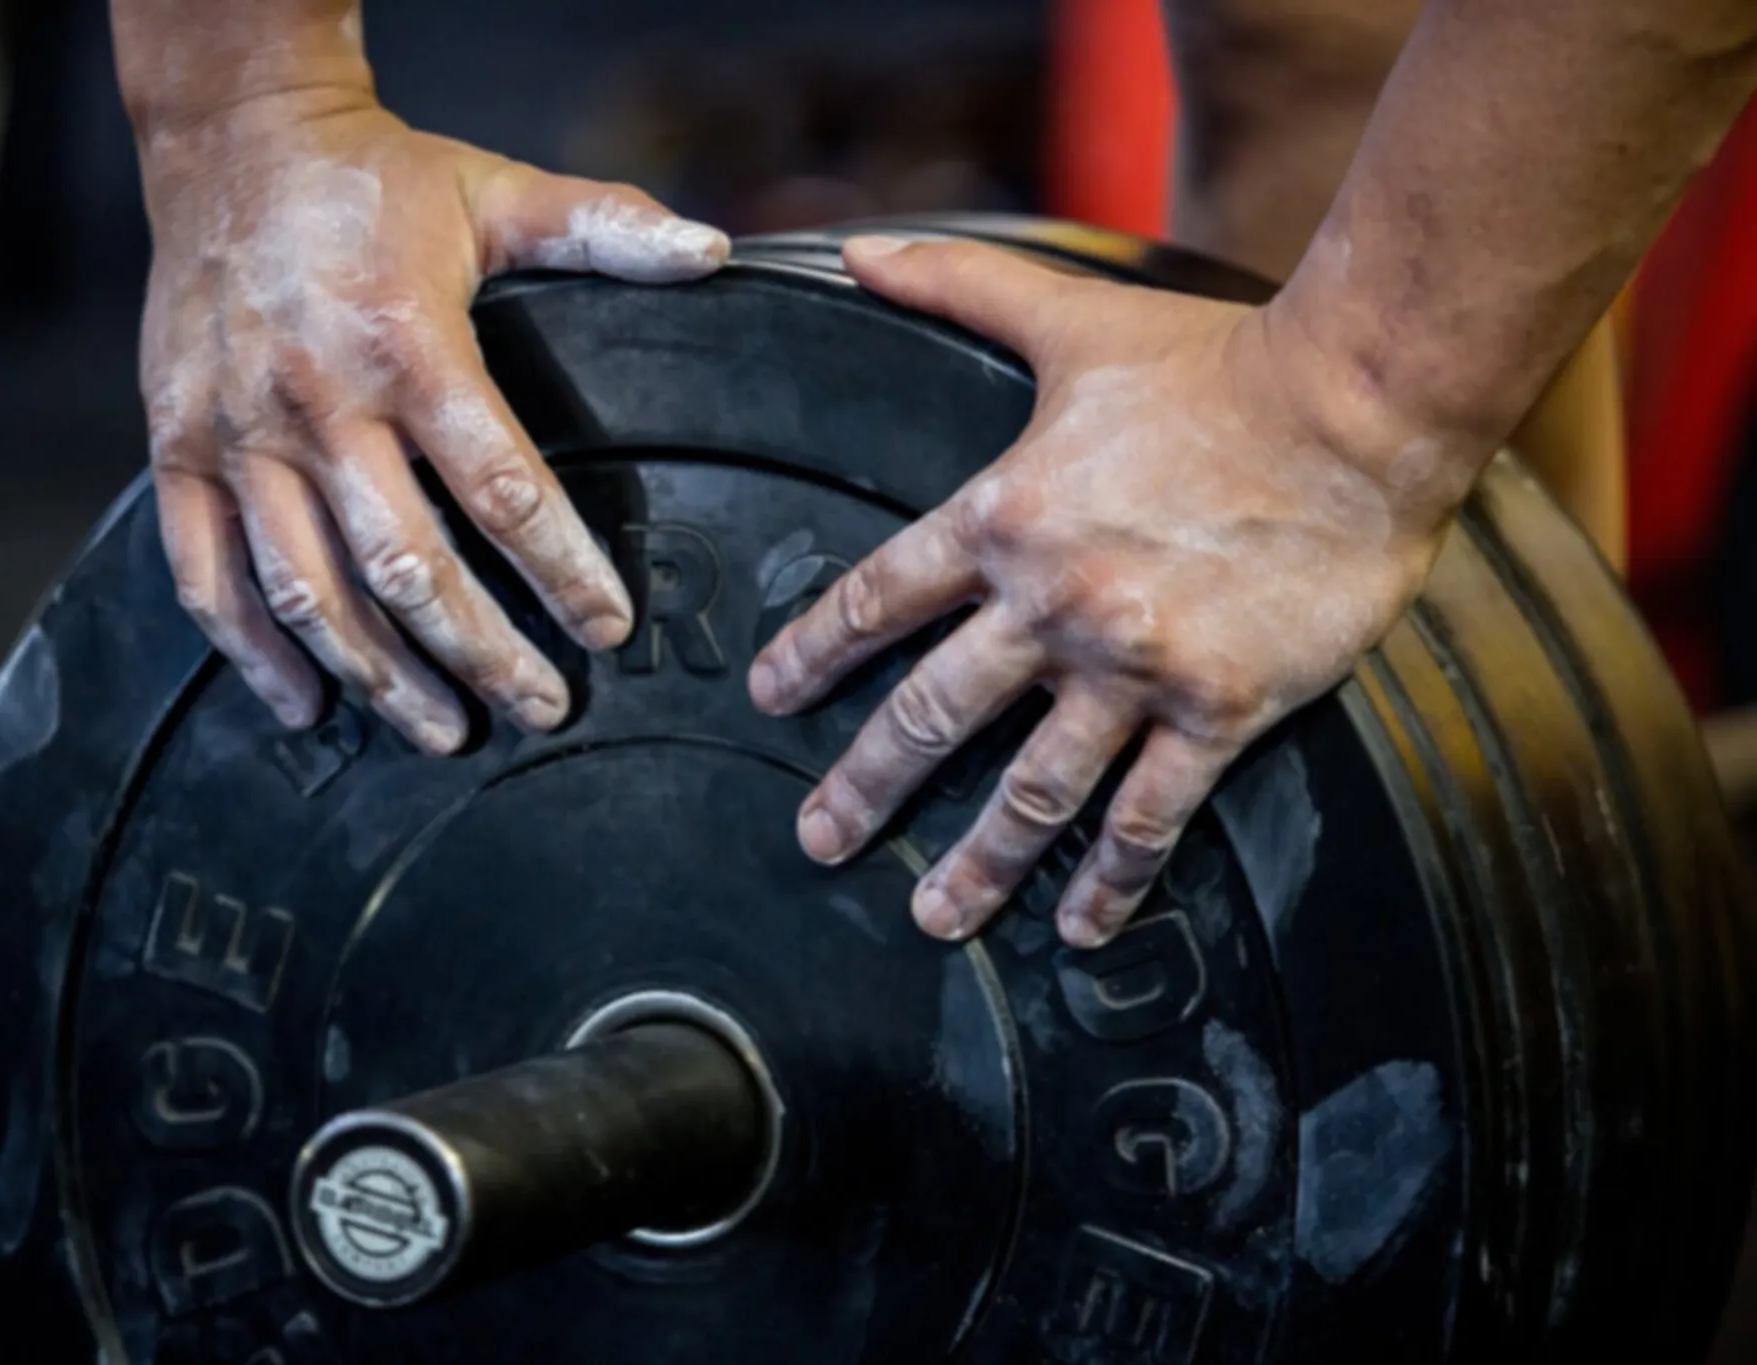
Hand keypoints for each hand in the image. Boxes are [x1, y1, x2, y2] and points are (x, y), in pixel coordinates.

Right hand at [137, 98, 727, 749]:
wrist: (231, 139)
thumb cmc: (377, 180)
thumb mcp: (496, 193)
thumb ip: (605, 227)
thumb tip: (713, 252)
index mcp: (408, 343)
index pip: (501, 487)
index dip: (562, 570)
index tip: (609, 627)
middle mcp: (317, 400)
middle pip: (408, 566)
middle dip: (482, 654)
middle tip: (543, 708)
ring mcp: (237, 433)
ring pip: (309, 590)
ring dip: (380, 675)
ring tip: (444, 732)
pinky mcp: (177, 447)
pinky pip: (205, 574)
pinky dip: (254, 651)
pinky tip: (308, 704)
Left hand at [750, 236, 1470, 947]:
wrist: (1359, 404)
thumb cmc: (1217, 363)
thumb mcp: (1071, 316)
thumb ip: (957, 285)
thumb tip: (856, 247)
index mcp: (1004, 516)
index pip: (877, 599)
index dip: (813, 653)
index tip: (771, 700)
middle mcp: (1051, 605)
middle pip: (930, 716)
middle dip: (863, 787)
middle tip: (819, 841)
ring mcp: (1133, 667)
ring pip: (1030, 789)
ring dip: (975, 863)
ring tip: (932, 918)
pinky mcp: (1218, 709)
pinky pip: (1150, 816)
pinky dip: (1110, 878)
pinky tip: (1079, 928)